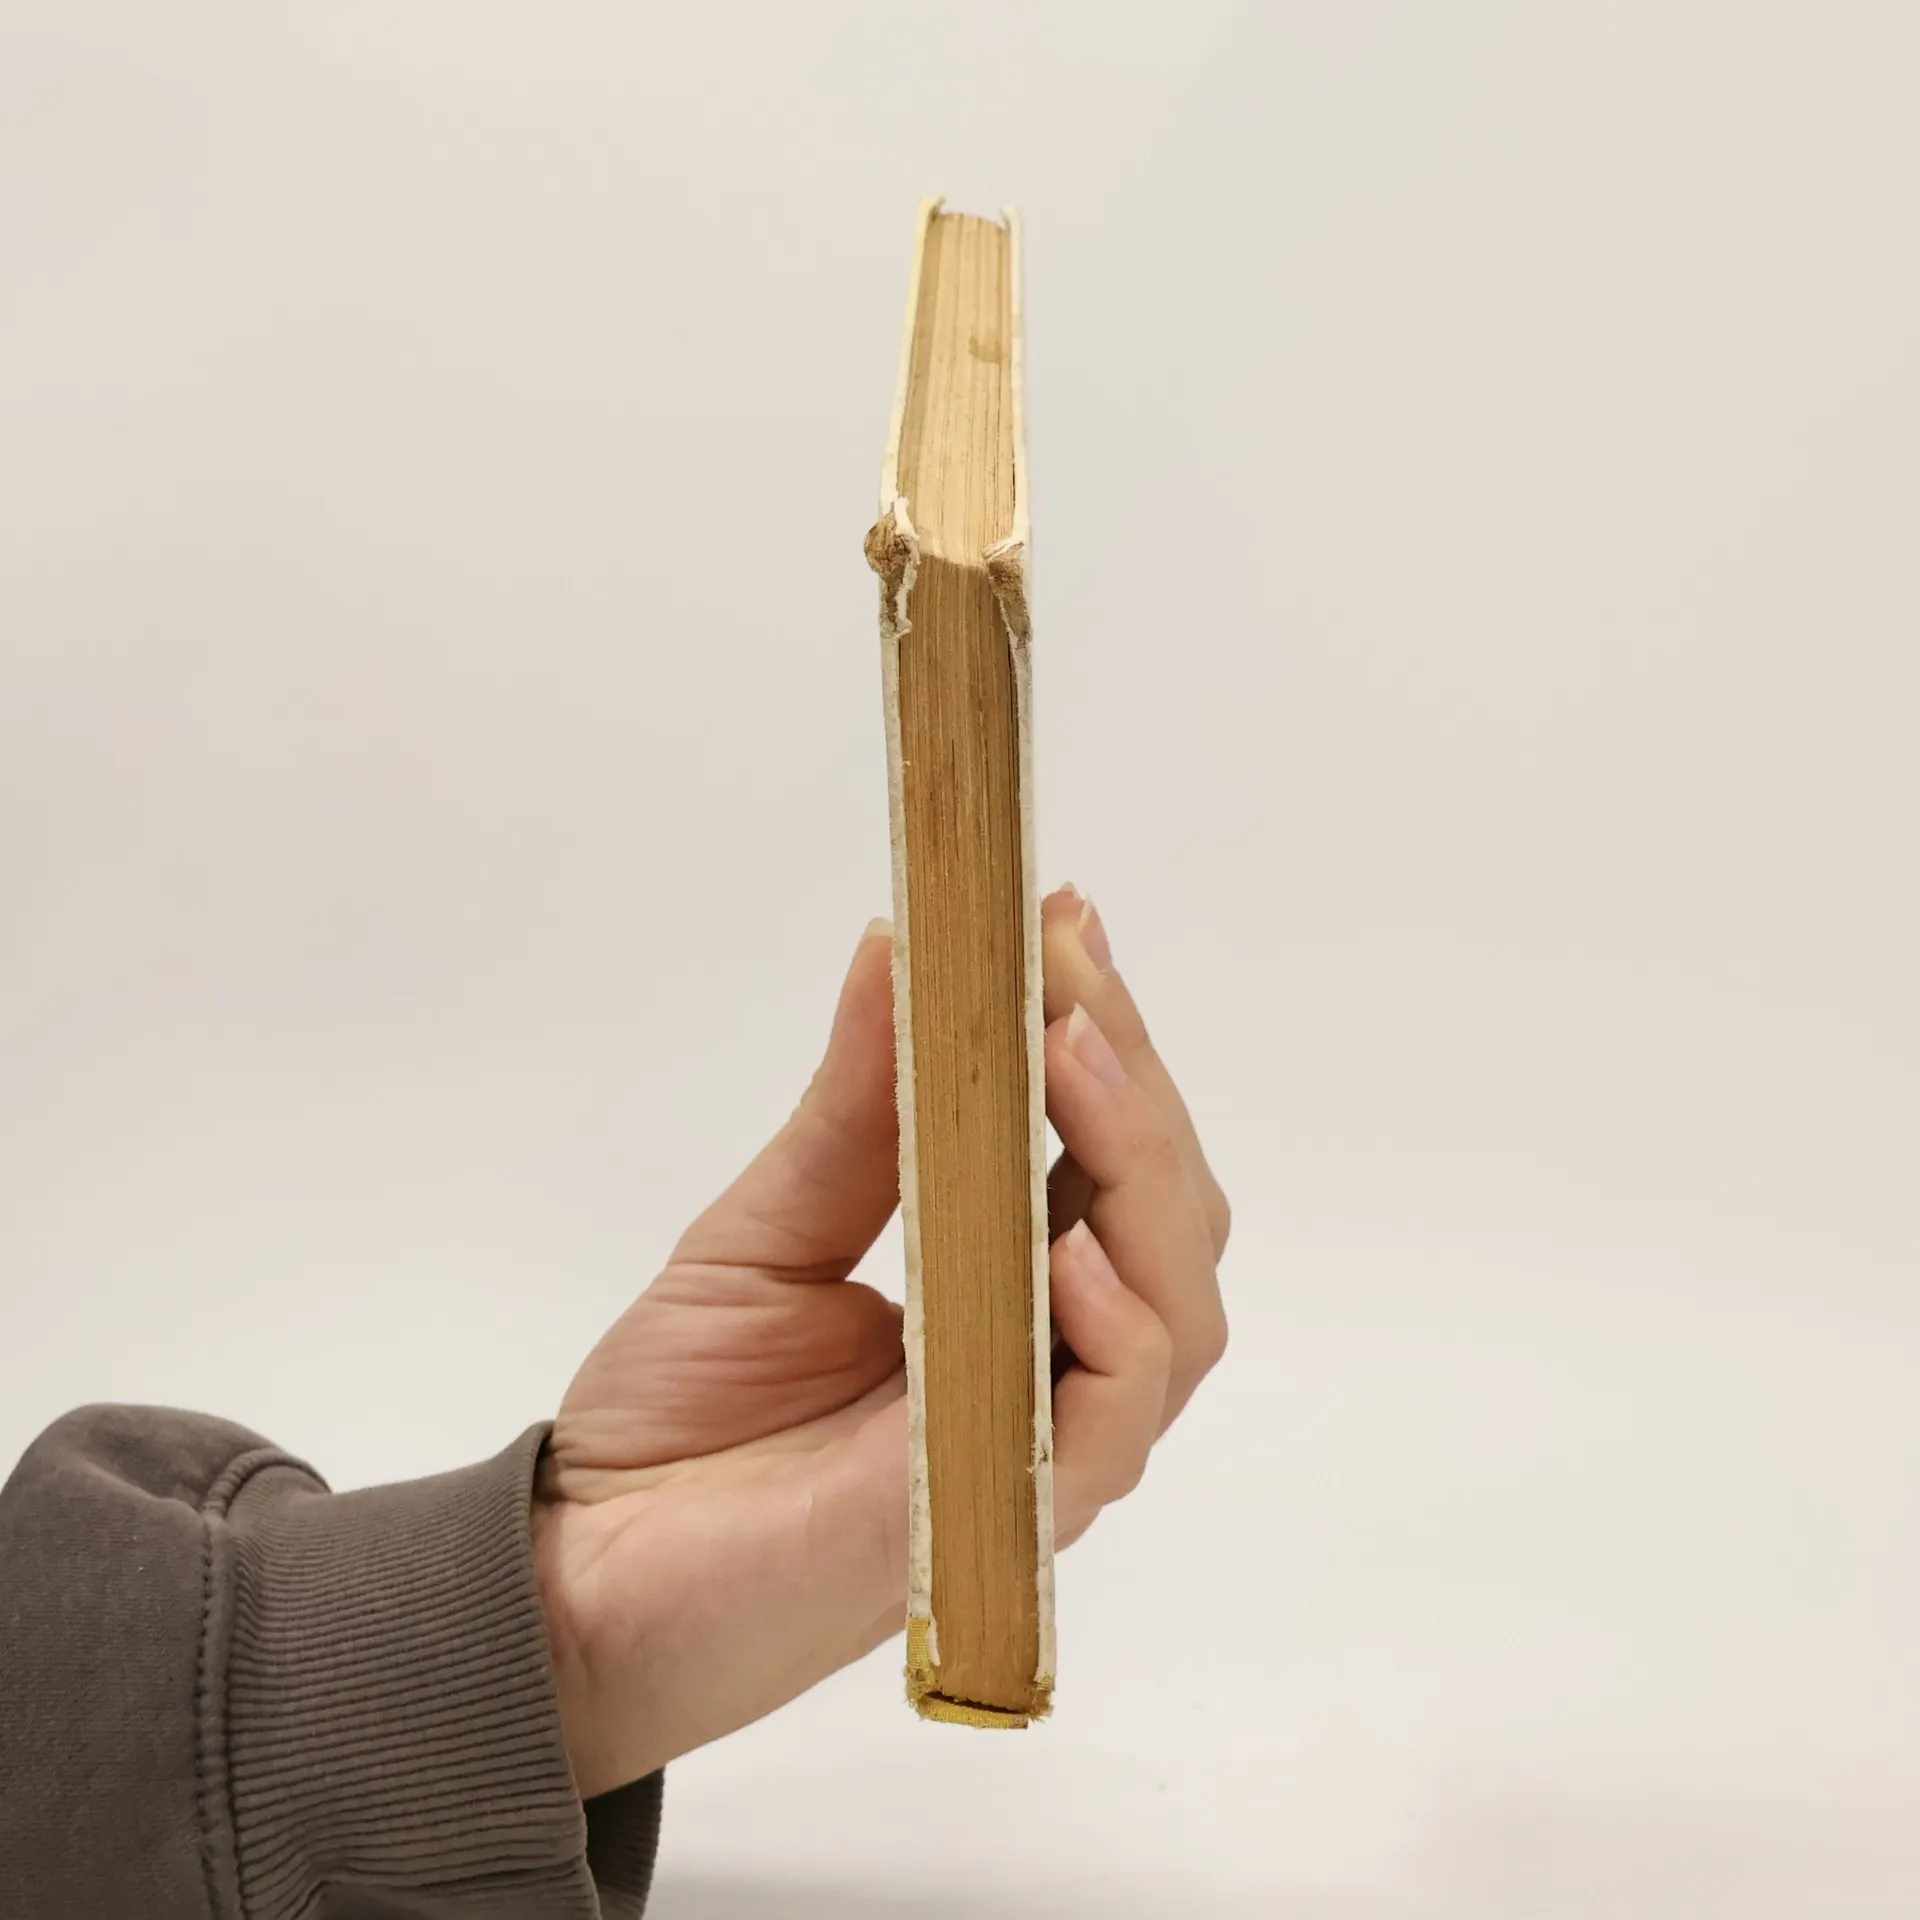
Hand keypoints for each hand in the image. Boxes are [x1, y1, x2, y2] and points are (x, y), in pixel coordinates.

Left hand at [533, 889, 1229, 1796]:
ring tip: (1076, 1063)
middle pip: (1168, 1215)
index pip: (1108, 1155)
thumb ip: (853, 1107)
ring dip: (1147, 1173)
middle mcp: (1047, 1363)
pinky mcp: (1003, 1517)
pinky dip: (1117, 1328)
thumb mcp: (768, 1226)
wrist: (586, 1579)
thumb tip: (897, 947)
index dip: (1107, 1040)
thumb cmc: (678, 1415)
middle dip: (1137, 1080)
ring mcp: (1039, 1441)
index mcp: (1006, 1293)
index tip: (1066, 924)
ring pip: (1179, 1309)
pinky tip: (1068, 1249)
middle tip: (1069, 972)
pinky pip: (1114, 1421)